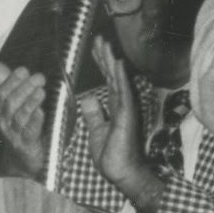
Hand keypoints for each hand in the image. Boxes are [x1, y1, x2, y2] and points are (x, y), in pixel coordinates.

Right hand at [0, 63, 49, 177]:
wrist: (23, 157)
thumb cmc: (19, 124)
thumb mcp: (12, 101)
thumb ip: (4, 81)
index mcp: (0, 110)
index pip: (3, 93)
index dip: (12, 81)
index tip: (23, 70)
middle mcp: (5, 121)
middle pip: (11, 104)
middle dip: (24, 89)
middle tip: (39, 77)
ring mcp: (15, 134)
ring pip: (20, 117)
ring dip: (30, 103)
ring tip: (41, 91)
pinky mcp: (27, 145)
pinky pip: (30, 132)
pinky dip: (35, 122)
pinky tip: (41, 112)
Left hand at [80, 36, 165, 212]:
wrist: (122, 173)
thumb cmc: (112, 156)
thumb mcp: (96, 132)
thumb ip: (93, 114)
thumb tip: (87, 97)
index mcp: (113, 107)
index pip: (106, 80)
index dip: (100, 63)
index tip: (95, 47)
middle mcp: (121, 104)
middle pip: (111, 75)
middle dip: (104, 56)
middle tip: (98, 38)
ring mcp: (125, 108)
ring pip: (117, 79)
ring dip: (111, 61)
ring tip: (105, 44)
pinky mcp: (126, 115)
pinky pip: (122, 92)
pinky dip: (119, 77)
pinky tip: (116, 63)